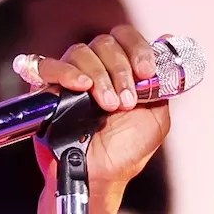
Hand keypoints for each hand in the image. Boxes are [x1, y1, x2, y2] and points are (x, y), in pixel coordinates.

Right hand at [16, 24, 171, 191]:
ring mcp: (70, 77)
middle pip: (104, 43)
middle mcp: (95, 68)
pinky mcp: (46, 89)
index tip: (146, 72)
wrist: (102, 175)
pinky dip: (66, 72)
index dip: (137, 48)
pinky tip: (81, 87)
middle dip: (121, 71)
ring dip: (100, 78)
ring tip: (109, 107)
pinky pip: (48, 65)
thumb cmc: (127, 150)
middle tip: (126, 102)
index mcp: (121, 69)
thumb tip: (167, 43)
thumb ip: (162, 83)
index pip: (125, 37)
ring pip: (80, 52)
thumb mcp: (156, 116)